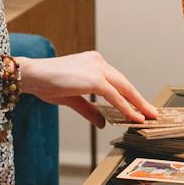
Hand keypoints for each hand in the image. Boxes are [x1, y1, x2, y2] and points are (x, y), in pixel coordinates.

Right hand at [17, 51, 159, 127]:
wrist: (31, 75)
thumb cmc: (45, 83)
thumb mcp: (72, 99)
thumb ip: (89, 109)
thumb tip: (102, 122)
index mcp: (93, 63)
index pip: (116, 81)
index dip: (129, 95)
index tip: (139, 107)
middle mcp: (98, 62)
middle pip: (125, 84)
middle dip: (139, 100)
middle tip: (151, 113)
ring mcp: (97, 68)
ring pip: (124, 89)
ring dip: (137, 105)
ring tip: (148, 117)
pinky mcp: (95, 78)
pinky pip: (115, 96)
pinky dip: (126, 107)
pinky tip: (134, 117)